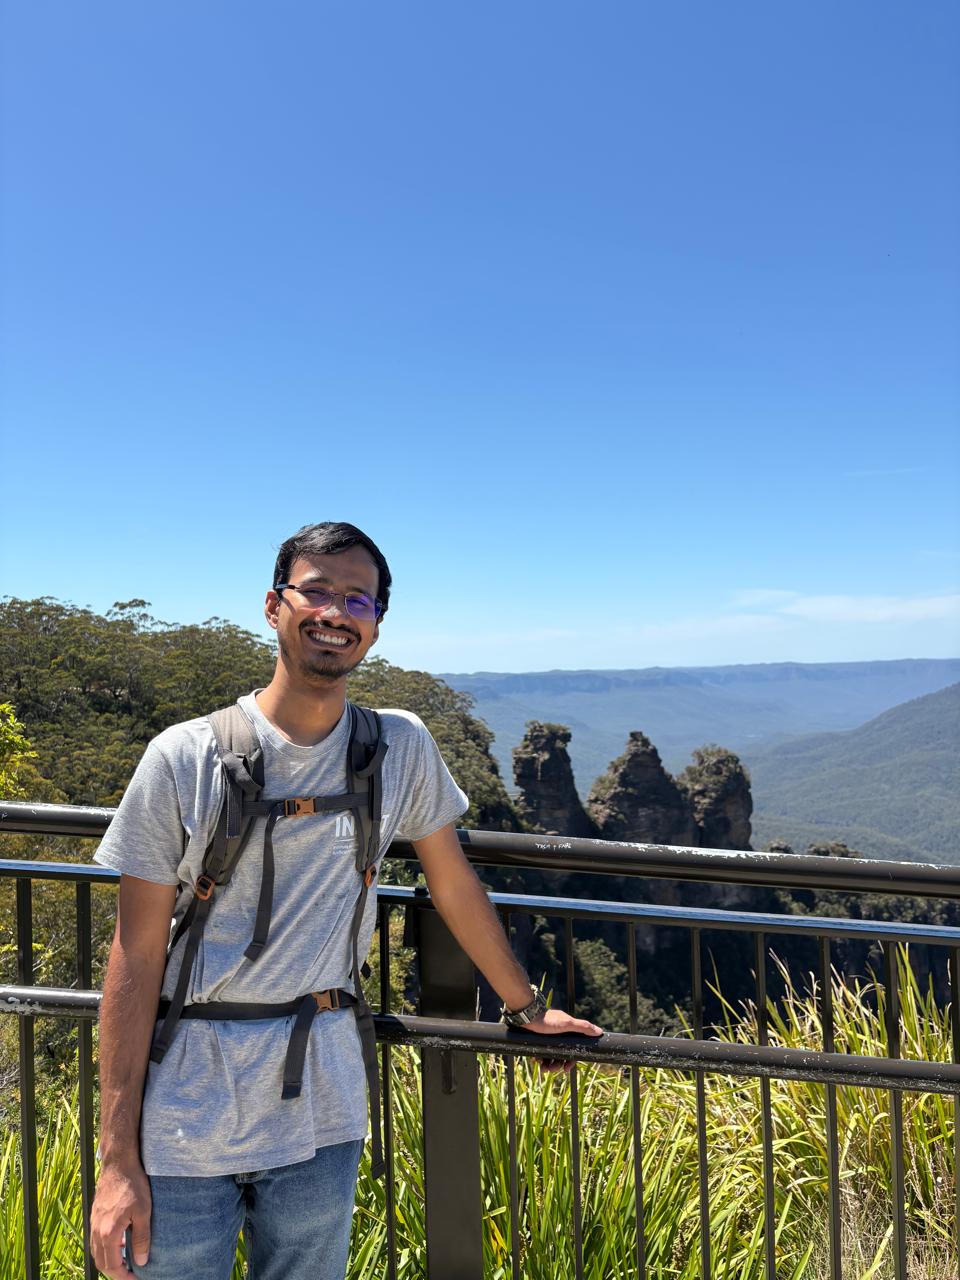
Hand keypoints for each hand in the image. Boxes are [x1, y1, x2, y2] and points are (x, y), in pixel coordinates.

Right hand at [90, 1158, 150, 1277]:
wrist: (118, 1163)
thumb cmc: (133, 1185)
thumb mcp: (144, 1212)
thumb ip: (141, 1239)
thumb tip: (140, 1262)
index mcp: (109, 1233)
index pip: (112, 1266)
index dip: (123, 1277)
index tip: (135, 1279)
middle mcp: (97, 1231)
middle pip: (102, 1263)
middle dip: (115, 1273)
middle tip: (131, 1275)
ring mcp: (94, 1223)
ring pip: (97, 1253)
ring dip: (109, 1262)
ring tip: (125, 1263)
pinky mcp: (95, 1216)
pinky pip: (95, 1241)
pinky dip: (105, 1249)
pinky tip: (119, 1244)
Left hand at [525, 1006, 602, 1074]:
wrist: (526, 1016)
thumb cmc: (547, 1019)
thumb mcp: (567, 1023)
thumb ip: (583, 1027)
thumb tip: (599, 1031)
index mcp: (567, 1032)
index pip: (572, 1050)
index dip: (571, 1061)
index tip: (567, 1069)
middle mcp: (558, 1036)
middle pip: (561, 1055)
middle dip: (557, 1065)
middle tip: (552, 1070)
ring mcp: (547, 1039)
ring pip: (550, 1057)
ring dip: (548, 1065)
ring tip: (543, 1068)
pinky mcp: (537, 1041)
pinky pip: (540, 1054)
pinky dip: (540, 1059)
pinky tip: (537, 1061)